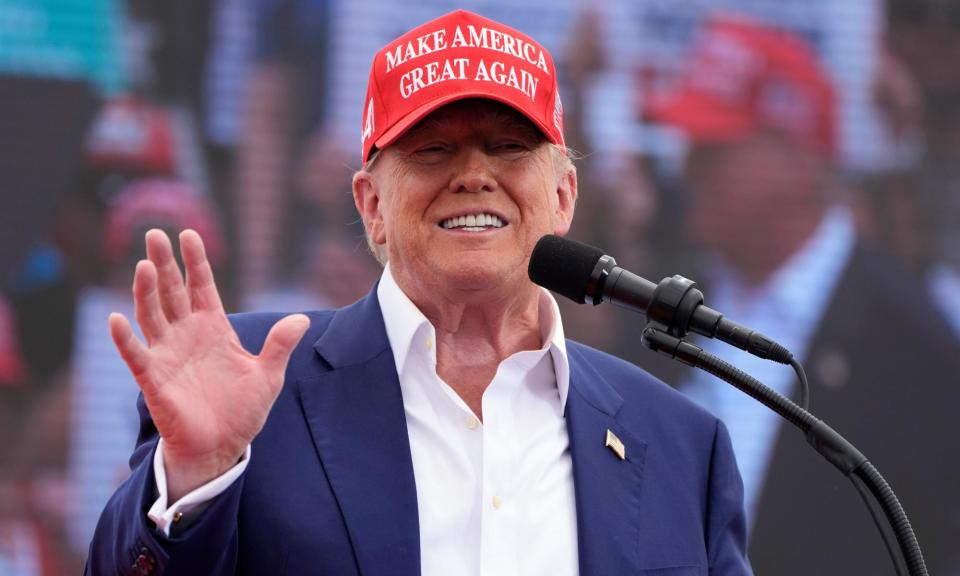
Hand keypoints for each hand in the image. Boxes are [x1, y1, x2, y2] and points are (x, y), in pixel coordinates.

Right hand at [109, 229, 308, 501]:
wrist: (222, 447)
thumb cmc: (242, 410)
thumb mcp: (268, 375)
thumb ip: (280, 345)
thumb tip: (301, 319)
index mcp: (213, 328)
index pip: (201, 286)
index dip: (195, 261)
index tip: (189, 233)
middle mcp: (186, 335)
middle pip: (172, 291)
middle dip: (164, 264)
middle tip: (155, 234)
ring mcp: (167, 355)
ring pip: (152, 315)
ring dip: (146, 291)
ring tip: (144, 265)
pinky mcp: (154, 379)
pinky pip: (136, 355)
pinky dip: (125, 339)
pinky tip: (117, 320)